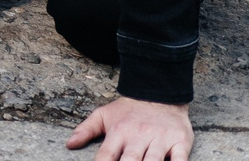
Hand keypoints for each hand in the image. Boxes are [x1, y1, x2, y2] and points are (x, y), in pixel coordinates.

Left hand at [67, 98, 192, 160]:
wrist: (159, 94)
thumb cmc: (128, 111)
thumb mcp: (103, 115)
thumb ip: (85, 130)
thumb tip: (69, 145)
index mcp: (118, 132)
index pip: (106, 156)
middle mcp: (138, 137)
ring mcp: (160, 140)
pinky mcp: (179, 142)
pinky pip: (180, 159)